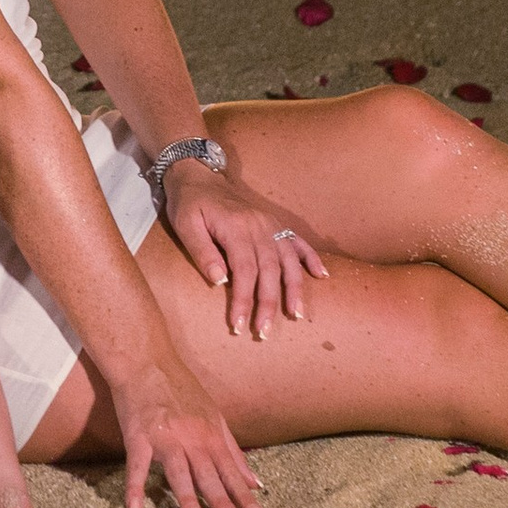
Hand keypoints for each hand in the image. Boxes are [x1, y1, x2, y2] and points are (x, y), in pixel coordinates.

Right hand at [107, 353, 262, 507]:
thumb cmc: (180, 386)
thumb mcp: (213, 414)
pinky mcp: (138, 436)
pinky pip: (137, 465)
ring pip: (178, 472)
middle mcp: (191, 437)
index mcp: (210, 433)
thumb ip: (232, 449)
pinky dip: (134, 486)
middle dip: (222, 500)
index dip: (243, 493)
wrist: (145, 360)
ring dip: (187, 497)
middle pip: (208, 473)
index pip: (231, 469)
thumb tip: (253, 481)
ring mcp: (164, 437)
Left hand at [159, 161, 328, 340]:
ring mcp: (270, 224)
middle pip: (269, 271)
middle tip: (264, 332)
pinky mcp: (274, 223)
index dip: (244, 300)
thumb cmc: (189, 204)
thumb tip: (219, 280)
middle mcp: (259, 227)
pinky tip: (322, 276)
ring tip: (296, 315)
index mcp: (236, 228)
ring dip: (294, 289)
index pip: (244, 271)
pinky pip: (298, 242)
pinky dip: (311, 258)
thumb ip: (202, 251)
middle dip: (268, 304)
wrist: (198, 175)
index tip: (239, 325)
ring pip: (288, 261)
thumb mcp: (185, 224)